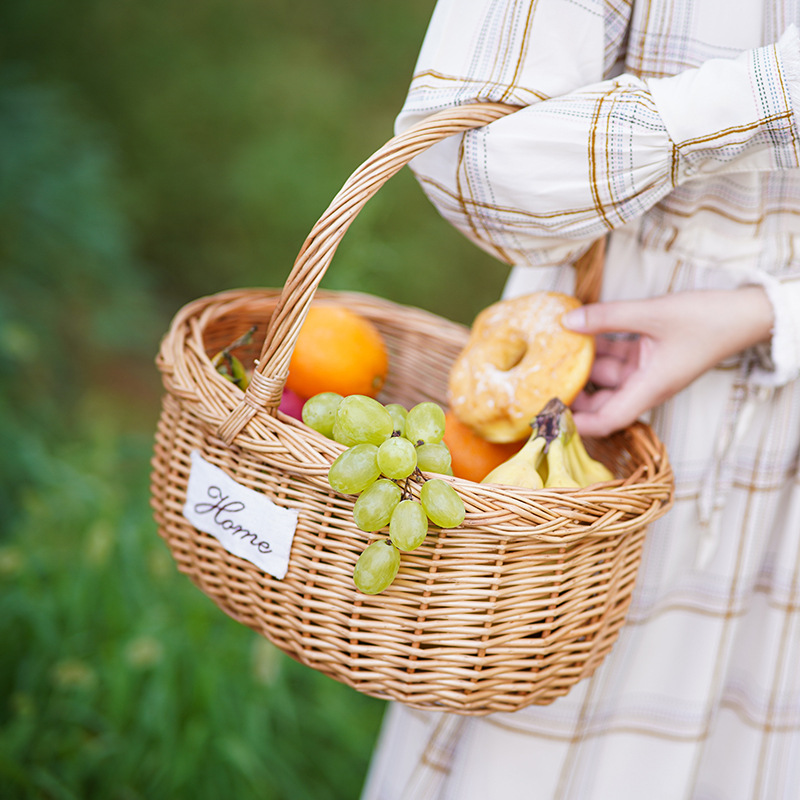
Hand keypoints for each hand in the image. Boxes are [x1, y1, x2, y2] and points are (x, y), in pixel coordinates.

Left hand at [561, 287, 773, 437]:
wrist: (746, 312)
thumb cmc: (708, 319)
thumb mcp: (653, 313)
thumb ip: (607, 317)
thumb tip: (567, 320)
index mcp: (651, 388)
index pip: (609, 420)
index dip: (578, 424)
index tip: (549, 418)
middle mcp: (647, 385)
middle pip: (602, 402)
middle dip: (575, 395)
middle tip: (541, 382)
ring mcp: (647, 372)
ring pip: (607, 377)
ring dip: (584, 367)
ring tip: (552, 353)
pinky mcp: (649, 356)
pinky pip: (617, 358)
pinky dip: (599, 348)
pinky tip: (576, 332)